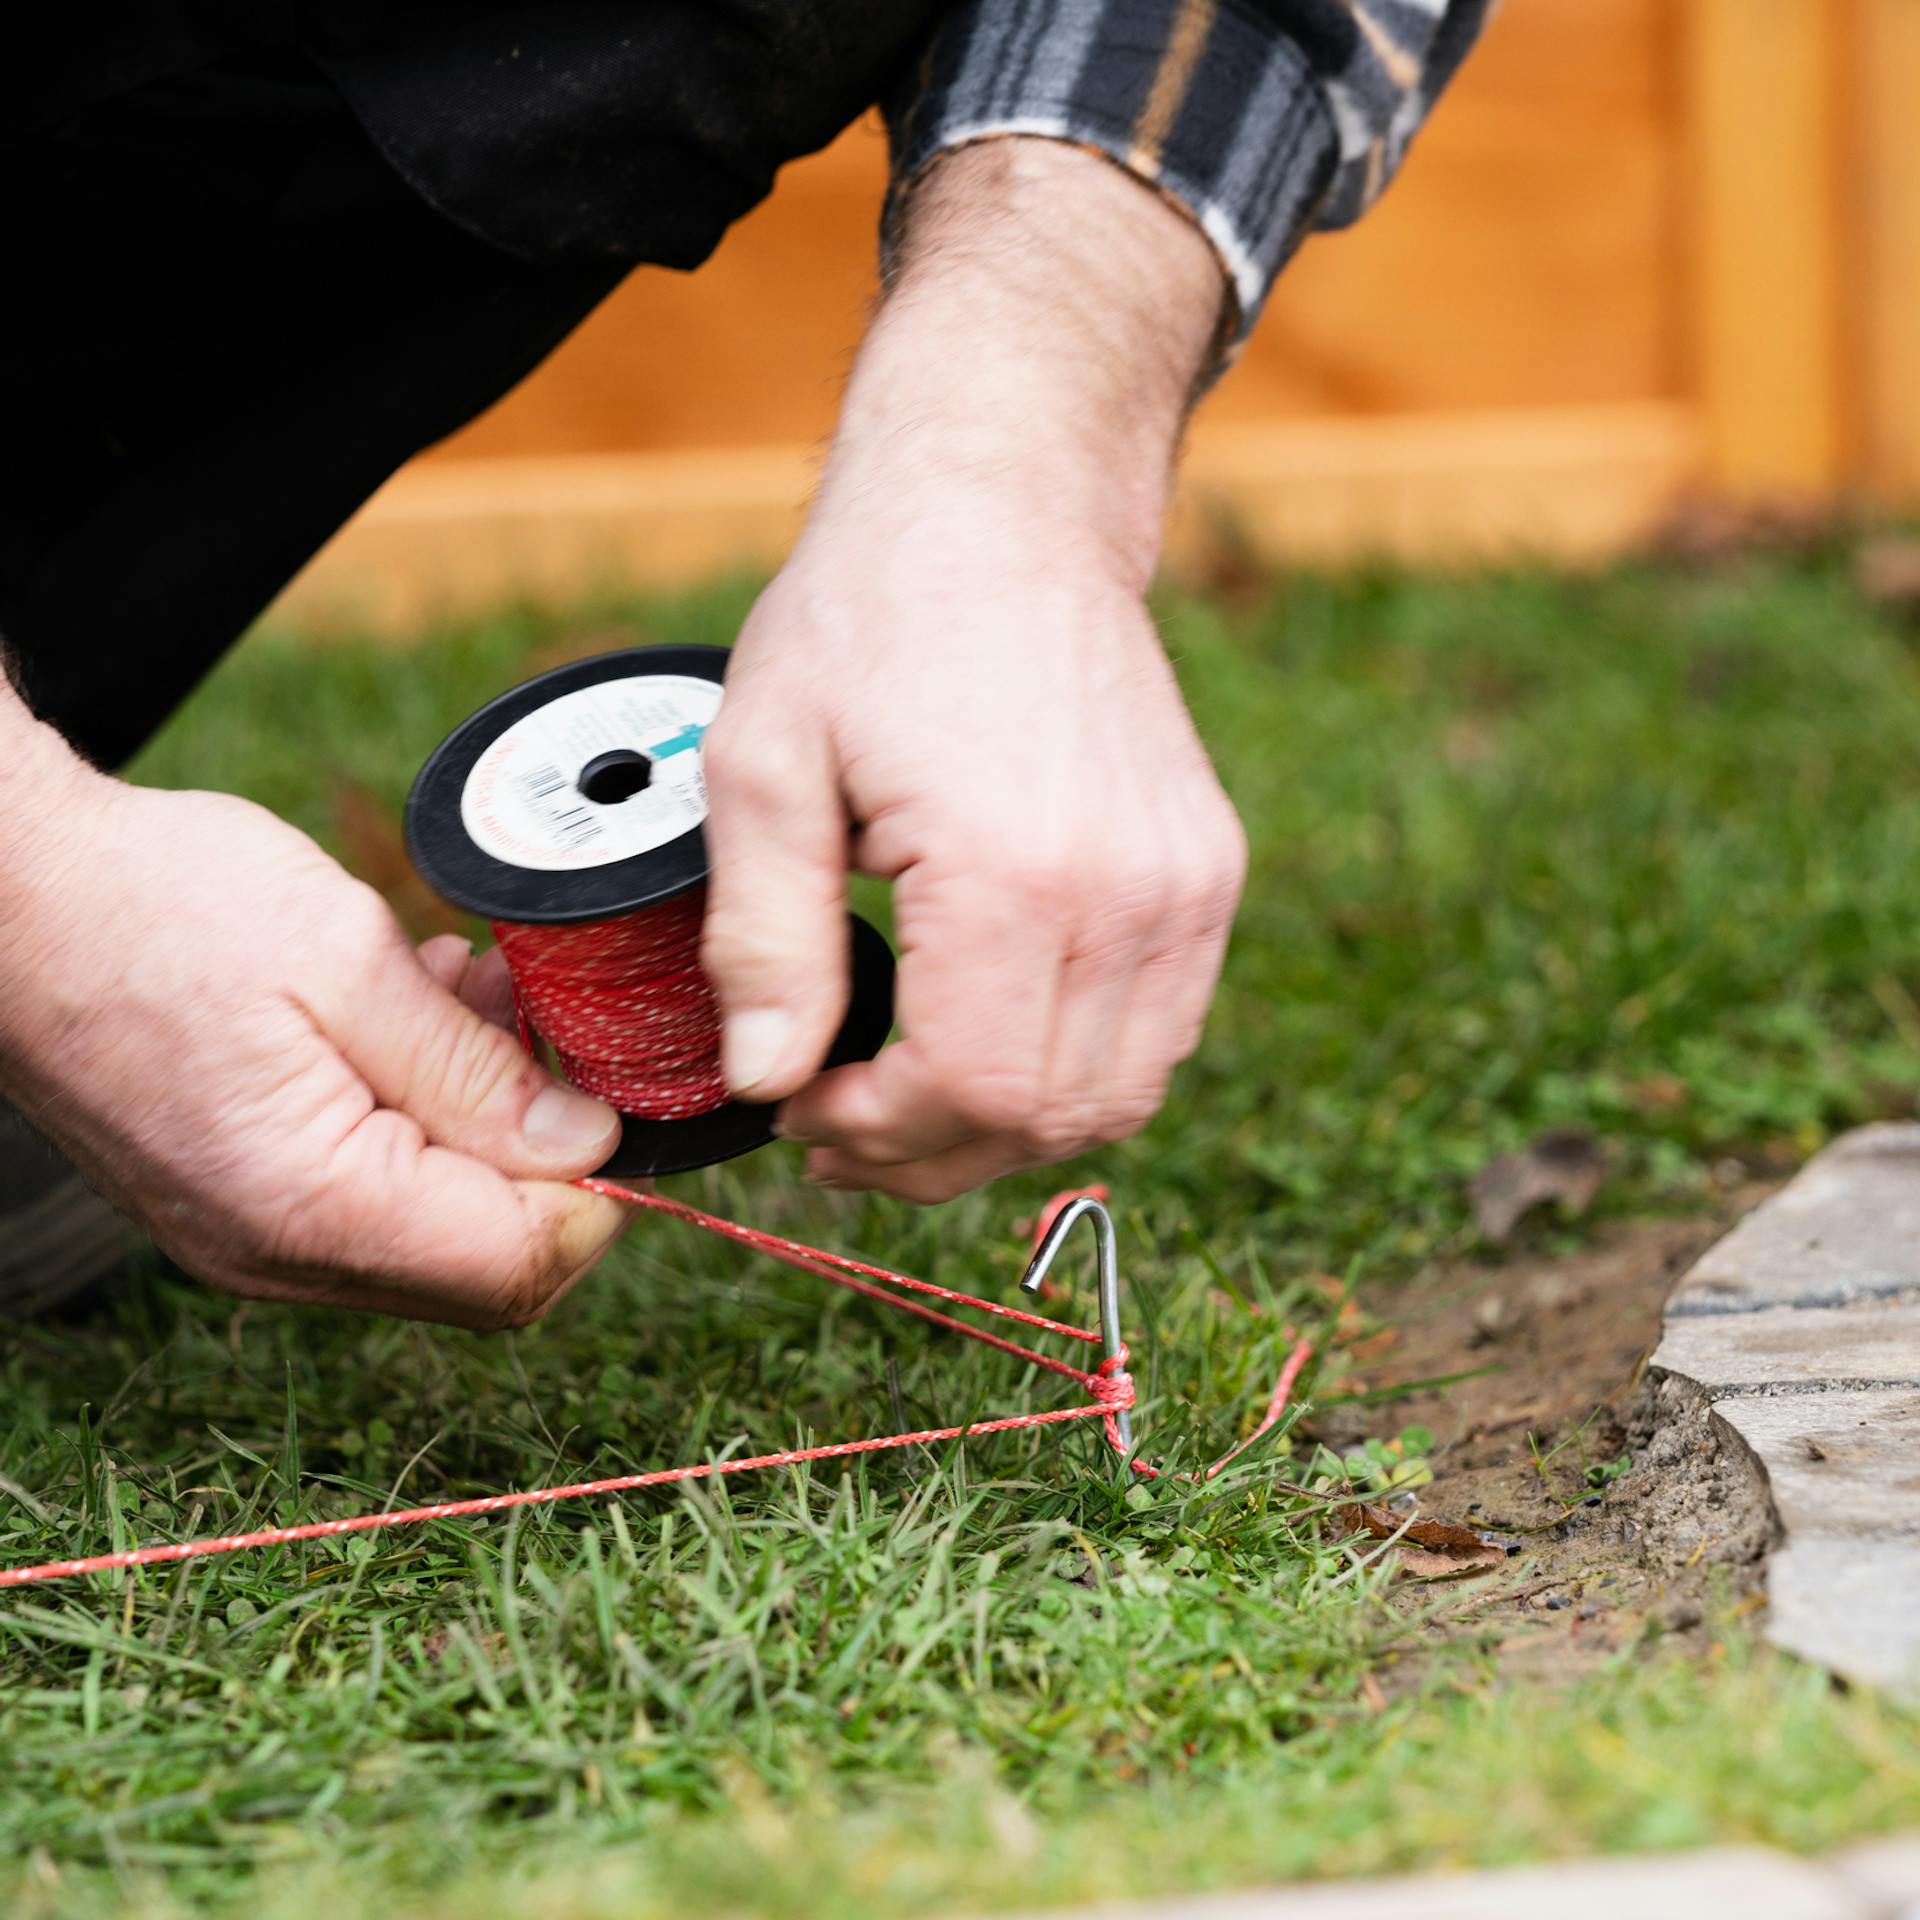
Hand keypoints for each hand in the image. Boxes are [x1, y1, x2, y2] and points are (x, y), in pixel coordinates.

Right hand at [0, 718, 628, 1324]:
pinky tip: (418, 1022)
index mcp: (315, 1208)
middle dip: (547, 1153)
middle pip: (488, 1264)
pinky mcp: (241, 1202)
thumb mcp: (349, 964)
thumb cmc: (158, 909)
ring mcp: (254, 1238)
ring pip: (437, 1228)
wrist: (8, 893)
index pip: (522, 1264)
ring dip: (486, 1124)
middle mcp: (281, 1254)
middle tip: (545, 1031)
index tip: (612, 1090)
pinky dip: (423, 1120)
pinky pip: (375, 1196)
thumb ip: (477, 1073)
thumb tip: (587, 1149)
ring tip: (474, 1002)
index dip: (599, 1190)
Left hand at [698, 140, 1245, 1201]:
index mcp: (1018, 870)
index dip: (880, 1135)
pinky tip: (985, 1040)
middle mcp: (1133, 892)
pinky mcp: (1209, 873)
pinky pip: (1159, 1035)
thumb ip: (763, 941)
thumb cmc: (872, 617)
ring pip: (1117, 1098)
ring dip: (1003, 1129)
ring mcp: (1189, 885)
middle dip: (930, 1152)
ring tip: (903, 1098)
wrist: (1007, 511)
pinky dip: (1071, 1074)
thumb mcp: (764, 764)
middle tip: (835, 1122)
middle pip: (1050, 1118)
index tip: (802, 1107)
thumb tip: (766, 1084)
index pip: (975, 1094)